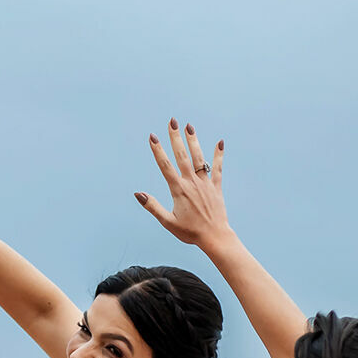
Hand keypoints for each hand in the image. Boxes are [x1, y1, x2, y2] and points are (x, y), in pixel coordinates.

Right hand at [134, 119, 229, 251]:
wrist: (215, 236)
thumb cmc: (189, 232)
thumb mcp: (167, 222)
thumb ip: (152, 206)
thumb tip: (138, 194)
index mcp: (178, 190)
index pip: (165, 166)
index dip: (158, 150)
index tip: (152, 136)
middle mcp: (192, 183)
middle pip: (182, 156)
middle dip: (176, 137)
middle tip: (172, 121)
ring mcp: (205, 184)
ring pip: (199, 158)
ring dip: (193, 141)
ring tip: (189, 126)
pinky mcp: (216, 187)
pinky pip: (217, 168)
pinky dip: (218, 155)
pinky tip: (220, 142)